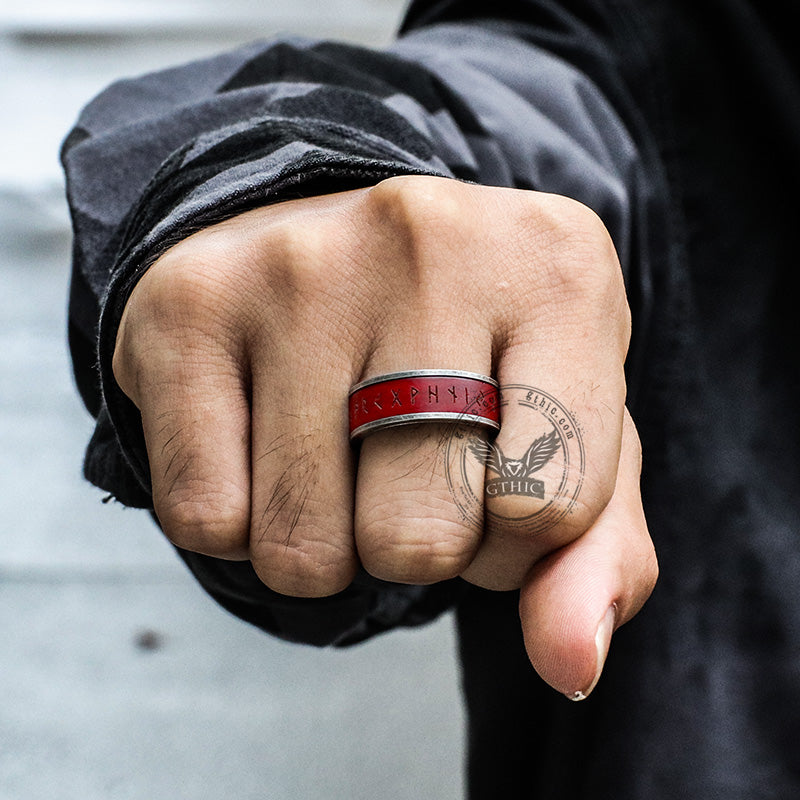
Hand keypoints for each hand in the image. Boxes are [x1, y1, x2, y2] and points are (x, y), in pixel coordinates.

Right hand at [113, 176, 656, 697]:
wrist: (337, 250)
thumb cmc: (472, 359)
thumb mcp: (564, 437)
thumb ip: (594, 554)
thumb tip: (571, 665)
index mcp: (558, 271)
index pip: (552, 509)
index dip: (516, 540)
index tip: (489, 475)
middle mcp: (430, 241)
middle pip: (419, 539)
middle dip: (415, 544)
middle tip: (402, 461)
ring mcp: (299, 265)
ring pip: (303, 550)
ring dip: (325, 542)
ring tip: (334, 450)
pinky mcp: (190, 304)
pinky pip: (207, 521)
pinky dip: (240, 521)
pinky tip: (261, 439)